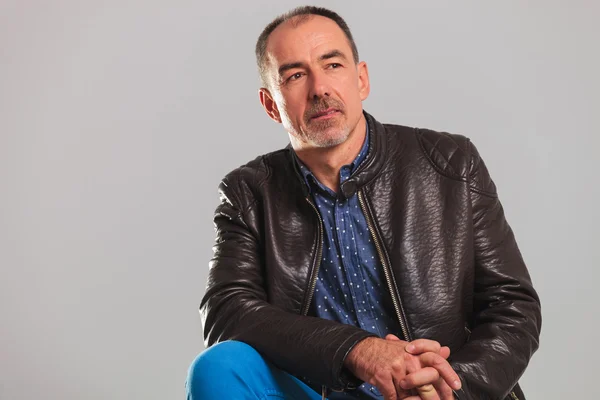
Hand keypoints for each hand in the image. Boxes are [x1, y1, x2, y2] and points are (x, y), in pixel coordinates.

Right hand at [344, 336, 460, 399]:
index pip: (438, 360)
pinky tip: (394, 399)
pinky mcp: (383, 376)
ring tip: (409, 399)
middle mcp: (408, 357)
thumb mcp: (406, 348)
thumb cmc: (384, 351)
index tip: (455, 388)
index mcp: (416, 351)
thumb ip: (426, 351)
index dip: (449, 376)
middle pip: (428, 380)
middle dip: (433, 397)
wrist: (360, 349)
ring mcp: (395, 367)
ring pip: (410, 393)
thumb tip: (446, 350)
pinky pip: (394, 397)